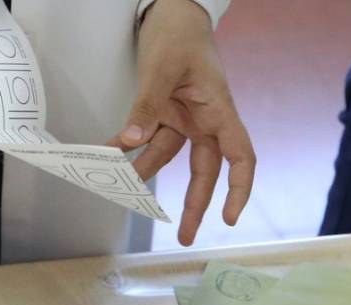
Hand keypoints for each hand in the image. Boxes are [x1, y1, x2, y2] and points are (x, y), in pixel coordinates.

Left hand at [111, 0, 255, 245]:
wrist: (173, 13)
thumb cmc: (180, 36)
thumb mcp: (163, 68)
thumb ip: (147, 105)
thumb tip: (130, 141)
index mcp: (219, 110)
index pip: (240, 156)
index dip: (238, 188)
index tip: (229, 217)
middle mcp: (206, 120)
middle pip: (204, 170)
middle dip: (194, 204)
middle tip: (183, 236)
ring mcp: (185, 118)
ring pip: (169, 157)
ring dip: (147, 172)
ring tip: (124, 188)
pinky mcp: (165, 114)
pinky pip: (149, 139)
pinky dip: (130, 148)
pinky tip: (110, 156)